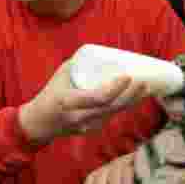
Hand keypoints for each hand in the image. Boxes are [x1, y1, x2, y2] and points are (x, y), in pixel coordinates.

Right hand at [18, 60, 149, 145]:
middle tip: (144, 81)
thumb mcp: (60, 76)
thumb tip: (101, 53)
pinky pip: (110, 116)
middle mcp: (79, 117)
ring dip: (132, 101)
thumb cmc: (49, 94)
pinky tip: (134, 97)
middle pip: (112, 108)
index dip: (116, 88)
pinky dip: (123, 106)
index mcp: (69, 102)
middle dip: (131, 95)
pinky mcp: (91, 130)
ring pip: (114, 113)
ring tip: (145, 88)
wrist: (39, 123)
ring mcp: (86, 127)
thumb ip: (80, 65)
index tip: (128, 76)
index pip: (98, 98)